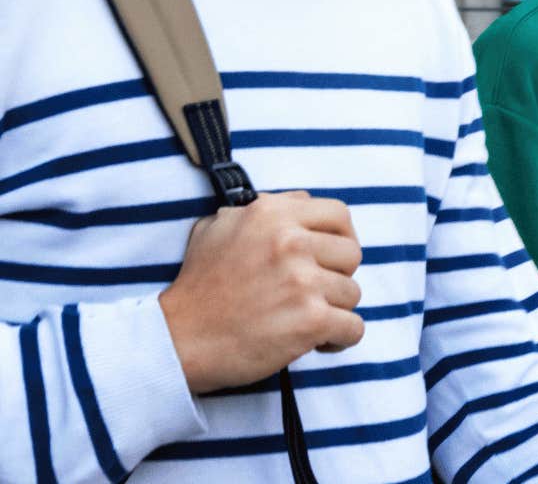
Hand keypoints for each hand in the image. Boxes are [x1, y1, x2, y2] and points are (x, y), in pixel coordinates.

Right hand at [158, 191, 363, 393]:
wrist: (176, 341)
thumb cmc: (198, 288)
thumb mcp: (218, 229)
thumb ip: (261, 209)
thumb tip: (299, 203)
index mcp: (272, 214)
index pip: (339, 214)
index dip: (339, 237)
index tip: (328, 257)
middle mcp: (291, 242)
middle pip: (351, 255)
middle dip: (335, 276)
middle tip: (309, 293)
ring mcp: (303, 281)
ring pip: (352, 293)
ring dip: (333, 310)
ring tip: (301, 318)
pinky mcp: (311, 320)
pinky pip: (354, 328)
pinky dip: (339, 338)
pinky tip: (317, 341)